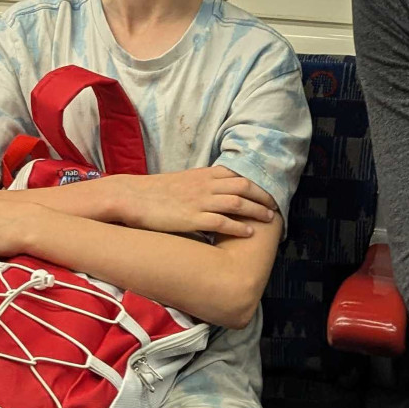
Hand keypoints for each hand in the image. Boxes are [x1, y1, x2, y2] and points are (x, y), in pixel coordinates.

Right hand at [117, 167, 277, 238]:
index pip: (237, 175)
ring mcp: (199, 201)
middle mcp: (205, 185)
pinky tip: (248, 233)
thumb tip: (216, 194)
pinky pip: (221, 222)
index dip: (256, 184)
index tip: (267, 193)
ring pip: (237, 202)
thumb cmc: (156, 193)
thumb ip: (201, 185)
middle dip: (262, 196)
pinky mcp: (192, 218)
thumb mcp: (183, 182)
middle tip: (275, 207)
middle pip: (243, 186)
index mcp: (203, 174)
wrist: (133, 197)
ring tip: (269, 219)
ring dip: (256, 210)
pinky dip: (238, 227)